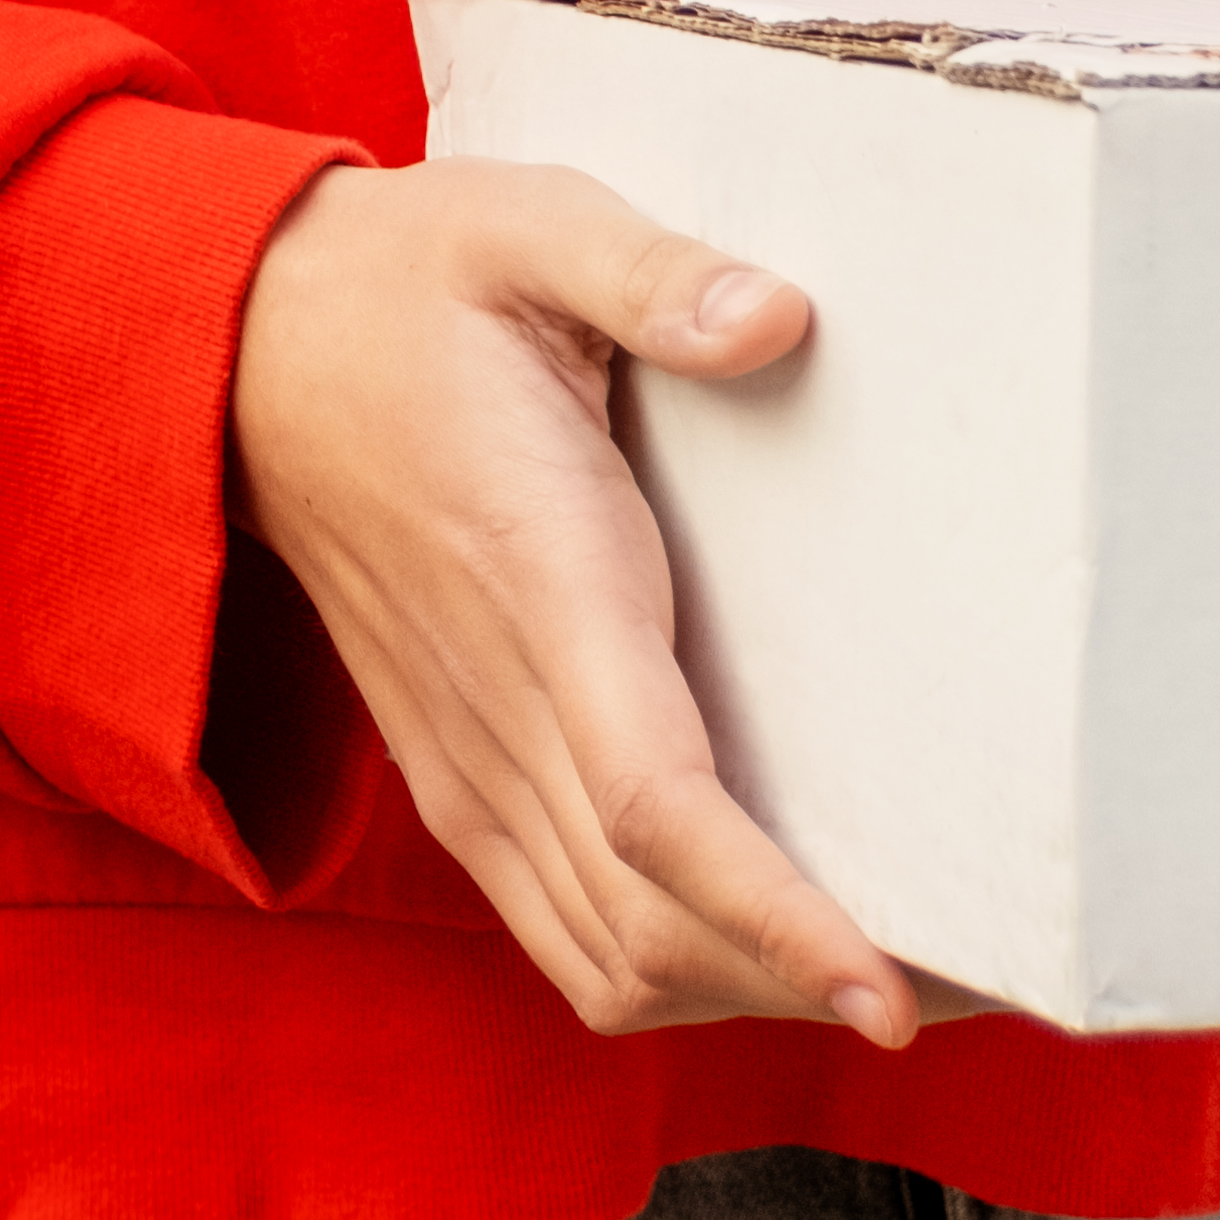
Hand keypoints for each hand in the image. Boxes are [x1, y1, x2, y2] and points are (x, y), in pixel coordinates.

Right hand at [221, 158, 924, 1045]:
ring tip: (903, 977)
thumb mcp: (525, 225)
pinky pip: (565, 933)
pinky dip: (676, 972)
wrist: (236, 349)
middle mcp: (493, 703)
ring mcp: (463, 758)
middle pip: (653, 926)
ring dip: (749, 994)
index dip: (774, 916)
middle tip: (983, 979)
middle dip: (808, 982)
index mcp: (535, 574)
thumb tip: (781, 320)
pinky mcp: (453, 777)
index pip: (656, 806)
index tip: (887, 992)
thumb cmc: (407, 285)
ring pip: (608, 958)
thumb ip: (648, 272)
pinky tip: (773, 946)